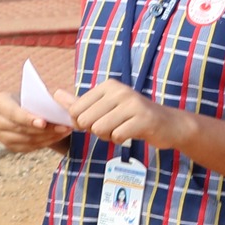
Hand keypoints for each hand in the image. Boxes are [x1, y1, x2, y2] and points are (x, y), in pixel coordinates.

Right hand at [0, 90, 71, 153]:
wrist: (27, 109)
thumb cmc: (33, 99)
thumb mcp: (36, 95)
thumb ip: (43, 100)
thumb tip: (56, 107)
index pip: (13, 112)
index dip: (28, 119)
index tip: (43, 123)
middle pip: (20, 128)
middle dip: (44, 129)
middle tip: (63, 127)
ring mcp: (0, 135)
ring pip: (26, 139)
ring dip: (47, 137)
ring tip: (64, 131)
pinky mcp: (9, 146)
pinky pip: (28, 147)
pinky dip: (45, 143)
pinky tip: (58, 137)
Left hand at [67, 81, 191, 151]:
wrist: (168, 124)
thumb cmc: (132, 116)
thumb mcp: (106, 106)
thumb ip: (80, 102)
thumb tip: (56, 94)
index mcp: (109, 85)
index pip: (76, 110)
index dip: (82, 122)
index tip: (100, 119)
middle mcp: (121, 91)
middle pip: (86, 121)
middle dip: (96, 130)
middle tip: (113, 125)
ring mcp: (133, 104)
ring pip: (99, 130)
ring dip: (108, 136)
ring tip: (122, 129)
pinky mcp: (143, 119)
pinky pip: (116, 136)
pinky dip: (121, 140)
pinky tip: (132, 133)